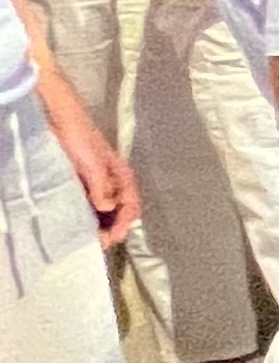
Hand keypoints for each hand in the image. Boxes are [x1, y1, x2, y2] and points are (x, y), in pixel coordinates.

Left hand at [59, 119, 137, 245]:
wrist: (62, 120)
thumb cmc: (81, 138)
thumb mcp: (92, 163)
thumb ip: (102, 186)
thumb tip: (107, 208)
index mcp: (123, 177)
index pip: (131, 207)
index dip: (123, 225)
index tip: (110, 239)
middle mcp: (114, 182)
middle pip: (121, 212)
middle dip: (113, 229)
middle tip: (97, 242)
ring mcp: (99, 183)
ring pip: (106, 210)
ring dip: (101, 224)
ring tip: (89, 236)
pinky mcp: (85, 183)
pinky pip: (91, 204)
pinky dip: (89, 216)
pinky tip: (79, 222)